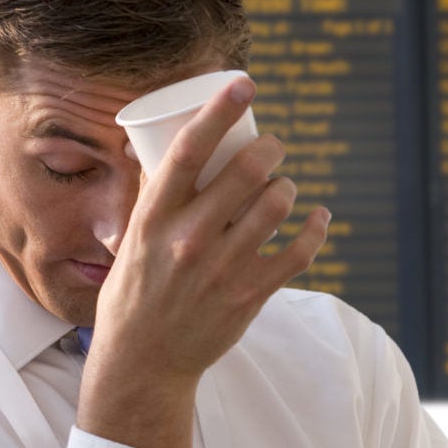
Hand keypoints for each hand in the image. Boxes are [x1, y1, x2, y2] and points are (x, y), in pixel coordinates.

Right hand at [80, 76, 329, 447]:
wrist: (142, 361)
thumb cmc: (133, 294)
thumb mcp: (130, 242)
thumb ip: (150, 200)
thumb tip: (154, 148)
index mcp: (152, 220)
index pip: (186, 152)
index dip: (218, 112)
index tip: (242, 86)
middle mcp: (187, 240)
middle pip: (244, 171)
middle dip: (269, 148)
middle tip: (273, 146)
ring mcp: (221, 269)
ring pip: (276, 205)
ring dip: (288, 187)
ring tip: (283, 188)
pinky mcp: (249, 295)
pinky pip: (299, 252)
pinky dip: (316, 230)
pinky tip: (317, 219)